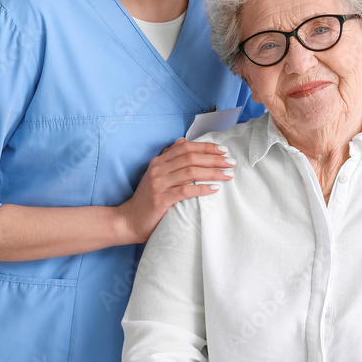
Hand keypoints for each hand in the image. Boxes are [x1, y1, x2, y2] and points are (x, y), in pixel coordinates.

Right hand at [118, 139, 234, 241]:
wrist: (130, 220)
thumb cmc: (147, 199)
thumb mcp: (157, 174)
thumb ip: (169, 158)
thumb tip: (183, 141)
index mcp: (159, 161)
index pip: (185, 148)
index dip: (205, 147)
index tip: (223, 150)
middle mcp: (158, 169)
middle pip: (191, 158)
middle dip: (214, 159)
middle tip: (230, 162)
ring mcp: (159, 184)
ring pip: (190, 172)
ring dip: (212, 173)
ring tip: (227, 175)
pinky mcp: (161, 199)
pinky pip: (185, 191)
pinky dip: (202, 188)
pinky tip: (214, 189)